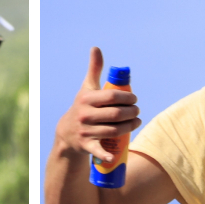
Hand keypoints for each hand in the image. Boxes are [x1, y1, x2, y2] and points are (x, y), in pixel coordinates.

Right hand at [54, 46, 138, 164]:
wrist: (66, 133)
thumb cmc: (82, 106)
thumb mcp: (86, 88)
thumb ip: (94, 69)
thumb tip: (96, 48)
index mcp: (86, 99)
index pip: (112, 96)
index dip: (128, 97)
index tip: (134, 98)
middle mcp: (84, 115)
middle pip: (116, 114)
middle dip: (132, 112)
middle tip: (137, 111)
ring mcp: (85, 131)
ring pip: (114, 130)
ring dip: (130, 127)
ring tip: (137, 121)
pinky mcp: (86, 146)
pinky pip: (97, 150)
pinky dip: (105, 154)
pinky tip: (113, 155)